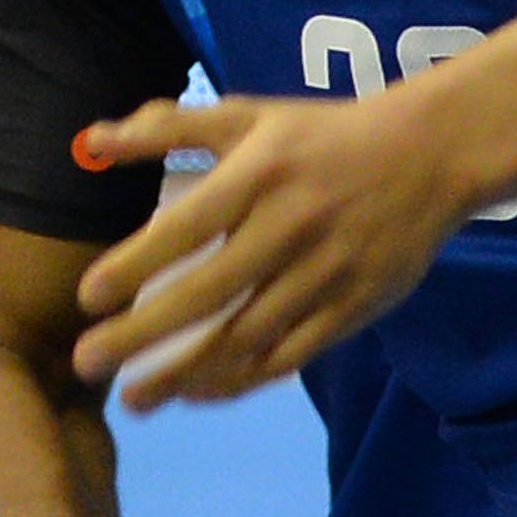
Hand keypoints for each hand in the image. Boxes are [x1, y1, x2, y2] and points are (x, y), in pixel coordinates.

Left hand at [68, 95, 470, 408]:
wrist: (430, 155)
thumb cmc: (321, 136)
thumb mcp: (248, 117)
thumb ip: (170, 128)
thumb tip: (94, 140)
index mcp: (260, 174)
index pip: (188, 226)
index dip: (136, 263)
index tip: (87, 297)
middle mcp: (290, 227)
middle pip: (210, 292)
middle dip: (144, 335)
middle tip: (88, 364)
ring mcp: (325, 274)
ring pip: (248, 336)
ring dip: (187, 372)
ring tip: (134, 399)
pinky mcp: (354, 308)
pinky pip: (291, 355)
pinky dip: (242, 379)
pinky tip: (198, 392)